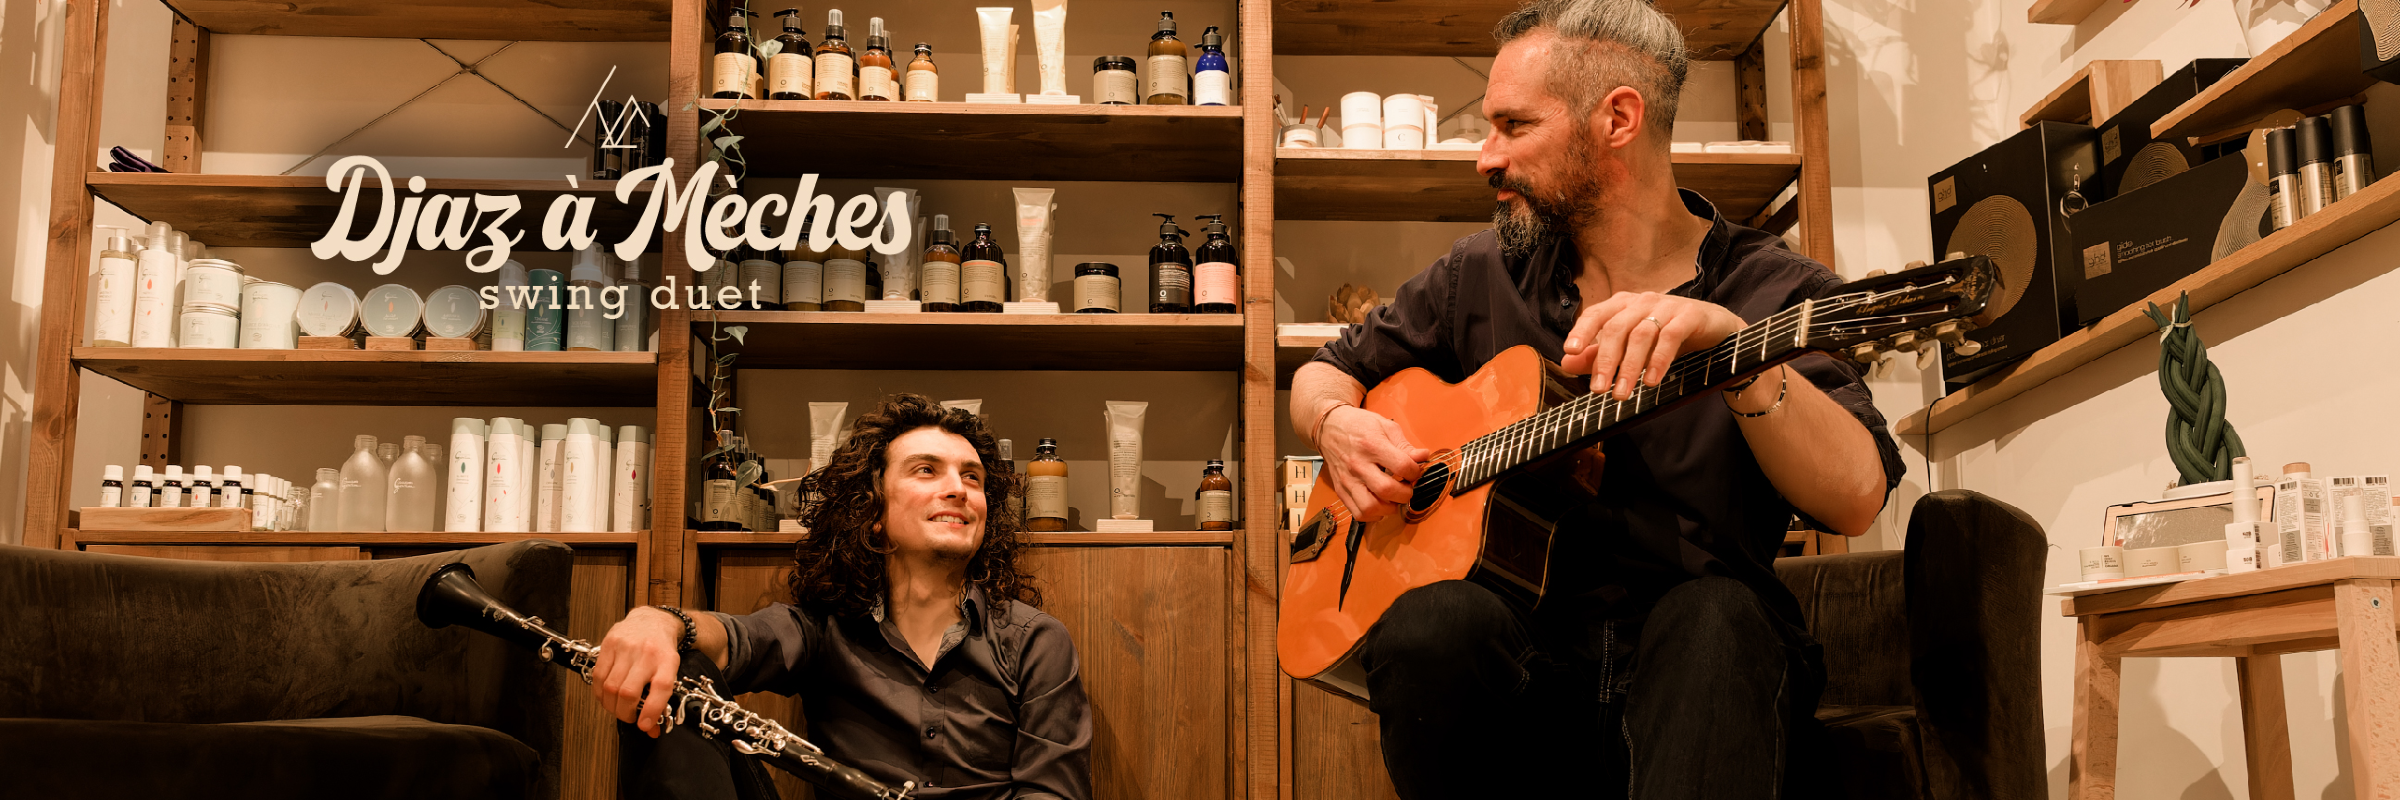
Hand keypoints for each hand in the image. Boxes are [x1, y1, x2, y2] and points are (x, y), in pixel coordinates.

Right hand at [591, 607, 684, 737]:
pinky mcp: (609, 643)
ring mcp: (626, 647)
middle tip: (629, 718)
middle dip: (625, 713)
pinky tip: (606, 696)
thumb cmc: (660, 651)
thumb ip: (660, 700)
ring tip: (617, 708)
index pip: (661, 687)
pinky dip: (600, 693)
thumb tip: (651, 730)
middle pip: (629, 692)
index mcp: (668, 660)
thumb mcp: (669, 671)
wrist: (652, 621)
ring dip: (611, 706)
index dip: (651, 710)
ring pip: (611, 687)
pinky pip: (598, 676)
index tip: (645, 726)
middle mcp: (647, 652)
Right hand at [1316, 405, 1432, 522]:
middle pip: (1387, 490)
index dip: (1415, 472)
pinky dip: (1373, 515)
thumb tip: (1423, 457)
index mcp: (1372, 445)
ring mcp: (1348, 480)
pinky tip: (1379, 504)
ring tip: (1393, 498)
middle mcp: (1358, 465)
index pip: (1402, 467)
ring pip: (1370, 507)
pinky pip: (1358, 513)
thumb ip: (1405, 445)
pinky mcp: (1340, 490)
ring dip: (1388, 508)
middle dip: (1405, 494)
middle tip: (1407, 487)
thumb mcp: (1386, 426)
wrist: (1329, 428)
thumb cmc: (1359, 425)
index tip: (1414, 471)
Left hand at [1560, 292, 1744, 399]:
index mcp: (1623, 305)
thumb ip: (1598, 354)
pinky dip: (1658, 360)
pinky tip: (1651, 381)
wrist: (1714, 328)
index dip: (1582, 331)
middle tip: (1598, 390)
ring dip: (1630, 367)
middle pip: (1616, 328)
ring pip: (1641, 335)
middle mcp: (1642, 301)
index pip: (1597, 314)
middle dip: (1605, 361)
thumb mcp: (1631, 347)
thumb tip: (1565, 362)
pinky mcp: (1690, 315)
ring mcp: (1667, 305)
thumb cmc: (1665, 336)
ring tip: (1622, 393)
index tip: (1571, 351)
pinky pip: (1670, 337)